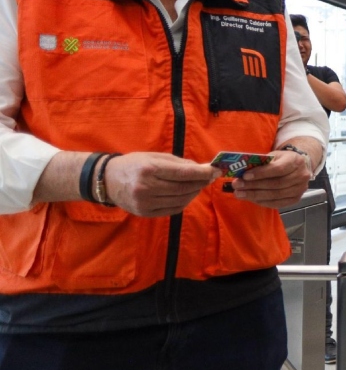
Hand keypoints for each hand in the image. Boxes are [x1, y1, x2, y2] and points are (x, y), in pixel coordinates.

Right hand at [105, 152, 219, 216]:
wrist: (107, 180)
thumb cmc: (134, 164)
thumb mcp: (154, 157)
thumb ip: (178, 163)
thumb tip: (201, 168)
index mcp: (149, 169)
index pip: (182, 173)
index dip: (202, 173)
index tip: (215, 170)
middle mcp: (146, 187)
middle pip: (183, 188)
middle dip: (200, 182)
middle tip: (210, 177)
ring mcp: (145, 202)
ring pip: (180, 200)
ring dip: (194, 192)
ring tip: (199, 185)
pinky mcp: (145, 213)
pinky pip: (173, 209)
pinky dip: (184, 202)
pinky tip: (187, 194)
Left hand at [229, 150, 311, 208]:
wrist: (299, 167)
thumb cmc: (282, 160)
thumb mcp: (274, 155)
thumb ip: (262, 162)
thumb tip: (242, 171)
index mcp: (295, 161)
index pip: (278, 169)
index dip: (261, 173)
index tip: (245, 176)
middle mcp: (301, 176)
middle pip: (276, 184)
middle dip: (254, 186)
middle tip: (237, 186)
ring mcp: (300, 189)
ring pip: (275, 195)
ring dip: (255, 195)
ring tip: (240, 194)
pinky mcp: (296, 199)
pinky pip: (277, 203)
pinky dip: (263, 202)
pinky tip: (252, 199)